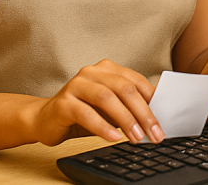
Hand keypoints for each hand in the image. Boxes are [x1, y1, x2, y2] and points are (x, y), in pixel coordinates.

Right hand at [29, 60, 165, 145]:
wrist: (44, 119)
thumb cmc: (81, 113)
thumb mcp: (109, 109)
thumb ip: (127, 107)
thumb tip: (155, 119)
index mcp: (107, 69)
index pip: (136, 81)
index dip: (152, 101)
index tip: (163, 122)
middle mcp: (92, 72)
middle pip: (124, 88)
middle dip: (143, 113)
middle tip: (154, 134)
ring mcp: (76, 85)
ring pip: (106, 98)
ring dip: (125, 119)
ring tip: (137, 137)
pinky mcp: (63, 102)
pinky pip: (86, 113)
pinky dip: (103, 127)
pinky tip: (114, 138)